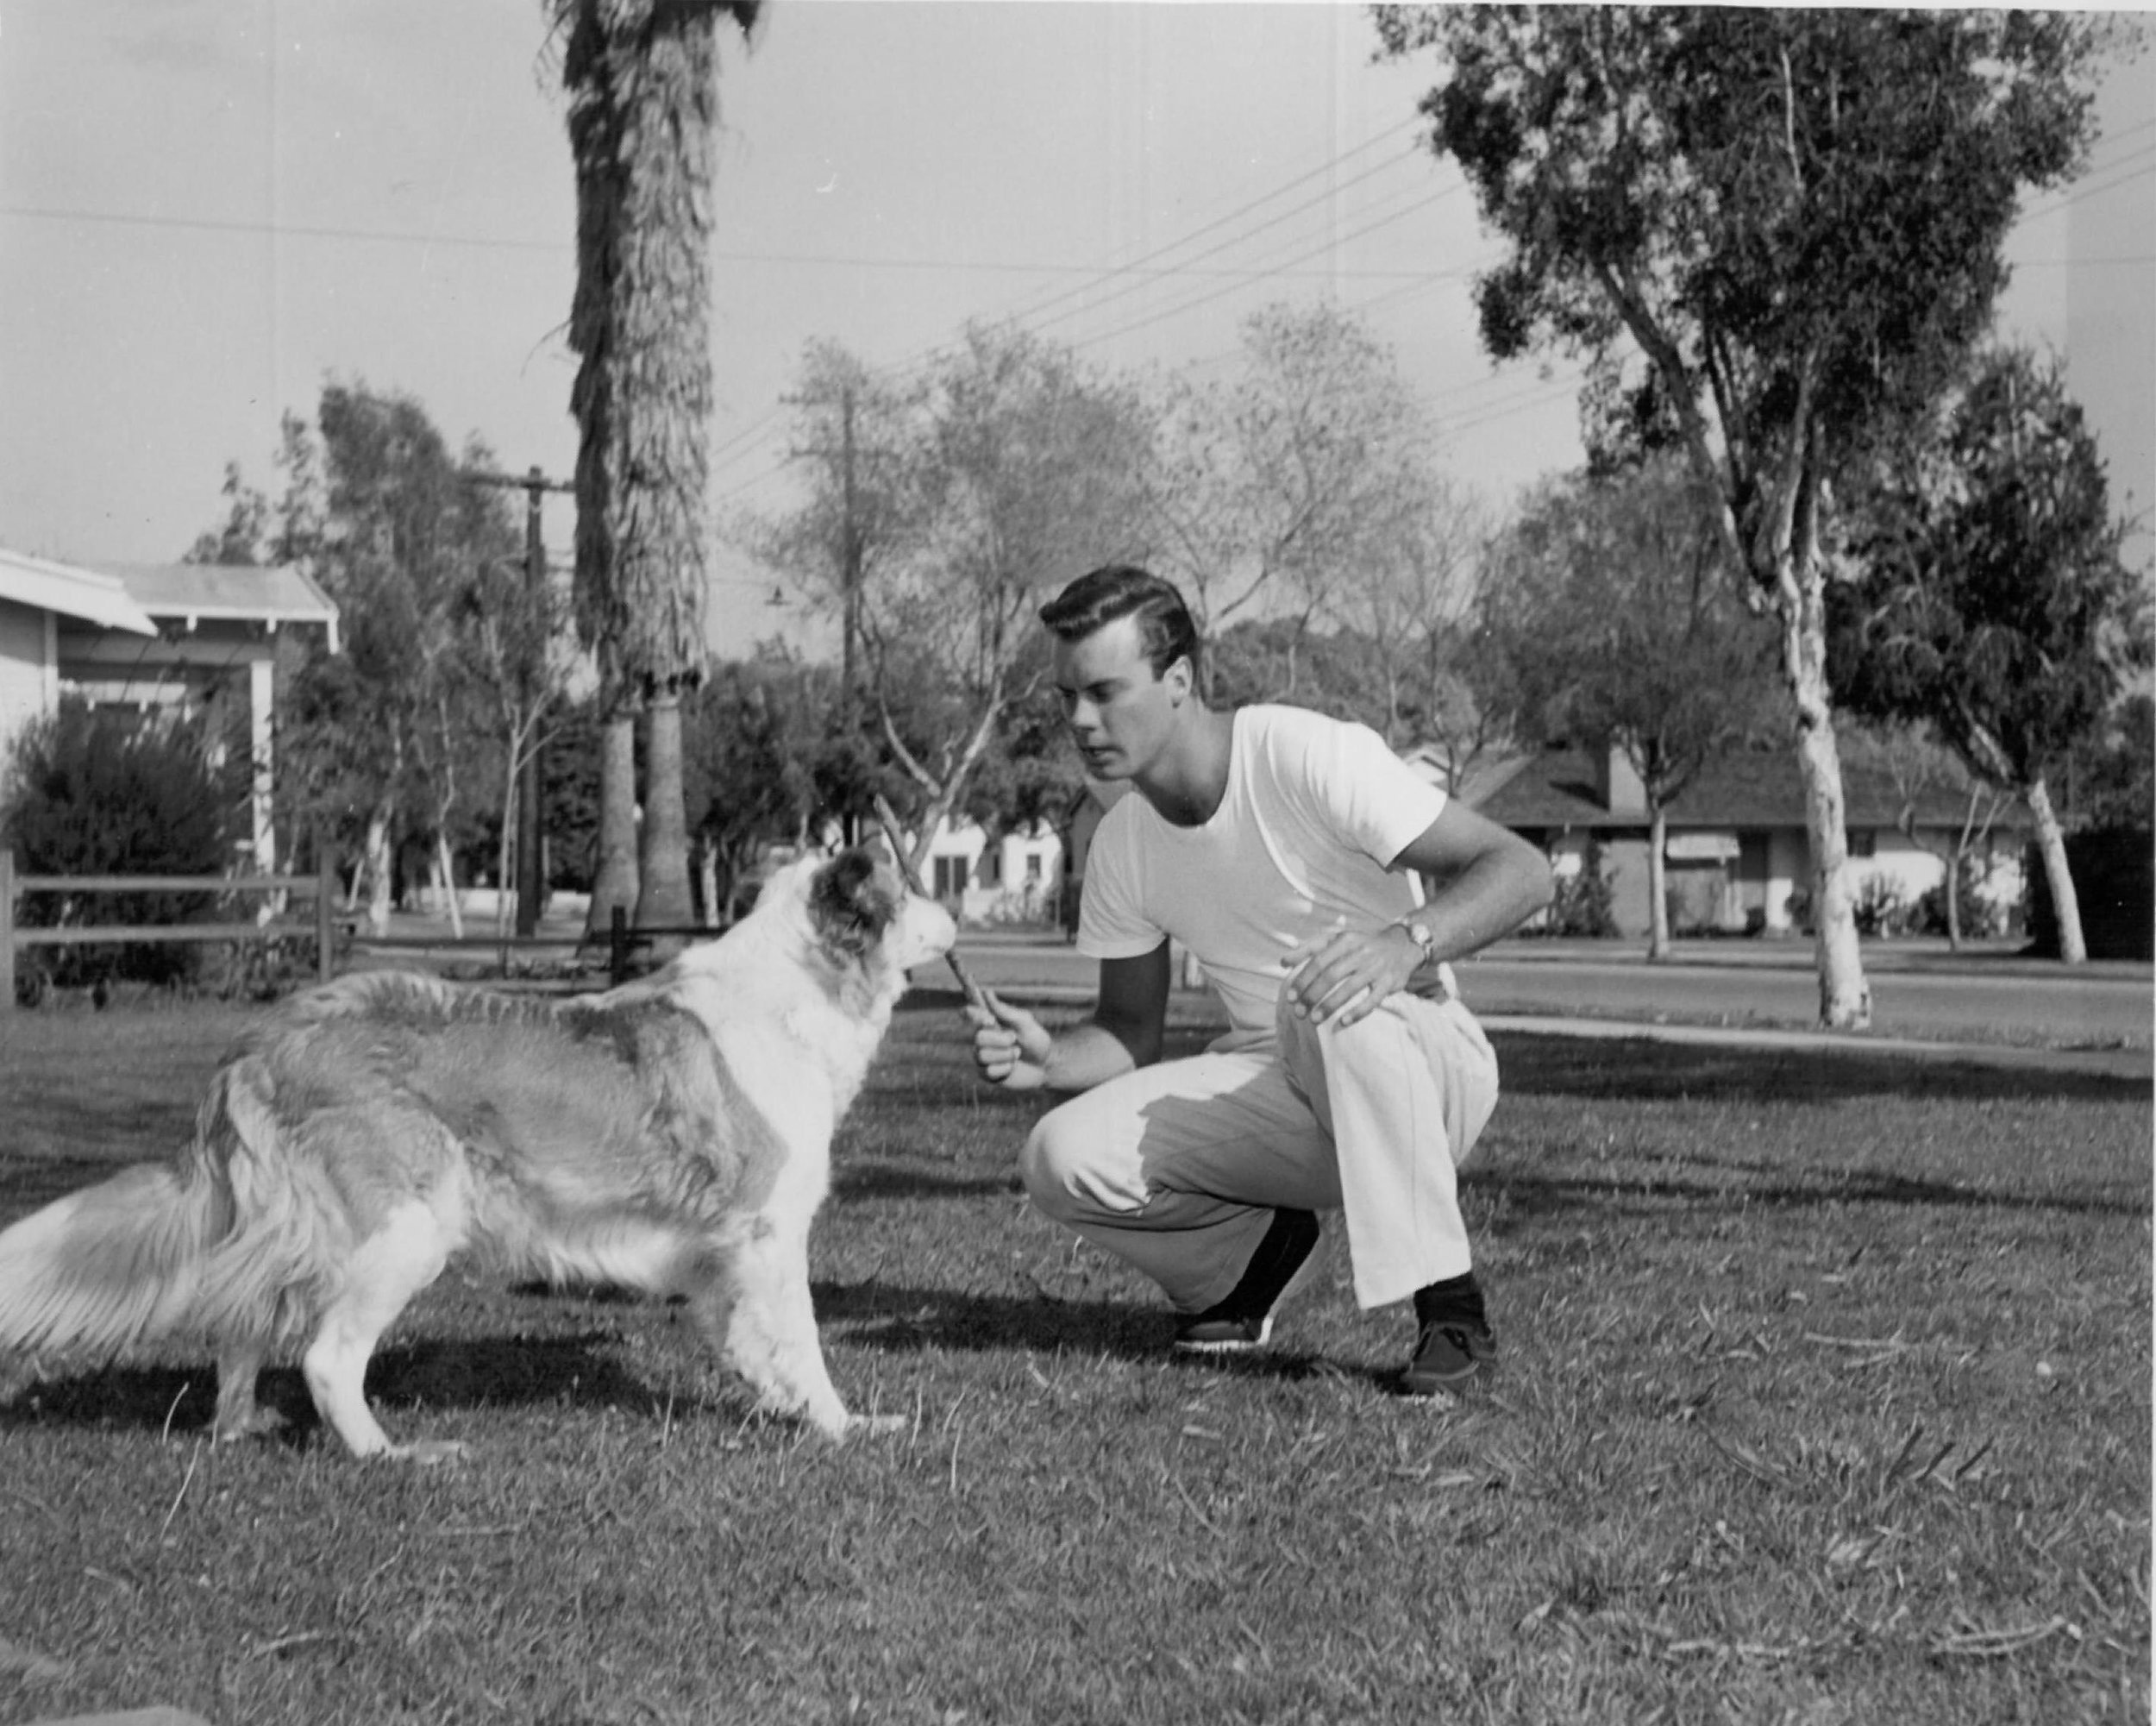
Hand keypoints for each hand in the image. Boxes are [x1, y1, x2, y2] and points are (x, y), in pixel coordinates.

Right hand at [965, 988, 1053, 1090]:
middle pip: (977, 1037)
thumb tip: (987, 992)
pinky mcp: (987, 1074)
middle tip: (1014, 1039)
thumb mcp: (1025, 1023)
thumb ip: (1005, 1011)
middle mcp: (982, 1039)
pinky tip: (1012, 1067)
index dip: (972, 1014)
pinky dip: (1005, 1068)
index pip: (970, 1013)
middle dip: (999, 1040)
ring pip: (982, 1055)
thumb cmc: (1036, 1041)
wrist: (1046, 1066)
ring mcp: (983, 1057)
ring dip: (1005, 1055)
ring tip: (1017, 1054)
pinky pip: (988, 1071)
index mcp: (990, 1023)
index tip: (990, 1020)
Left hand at [1283, 921, 1420, 1028]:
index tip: (1290, 997)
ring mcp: (1376, 968)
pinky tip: (1342, 1023)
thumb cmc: (1360, 944)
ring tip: (1314, 1020)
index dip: (1303, 979)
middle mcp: (1361, 952)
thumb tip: (1283, 962)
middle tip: (1299, 1013)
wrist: (1401, 945)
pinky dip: (1357, 1012)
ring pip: (1350, 988)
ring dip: (1330, 1006)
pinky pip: (1372, 1000)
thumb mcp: (1336, 939)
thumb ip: (1309, 949)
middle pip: (1332, 975)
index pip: (1319, 961)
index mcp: (1345, 940)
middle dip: (1312, 995)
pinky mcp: (1389, 983)